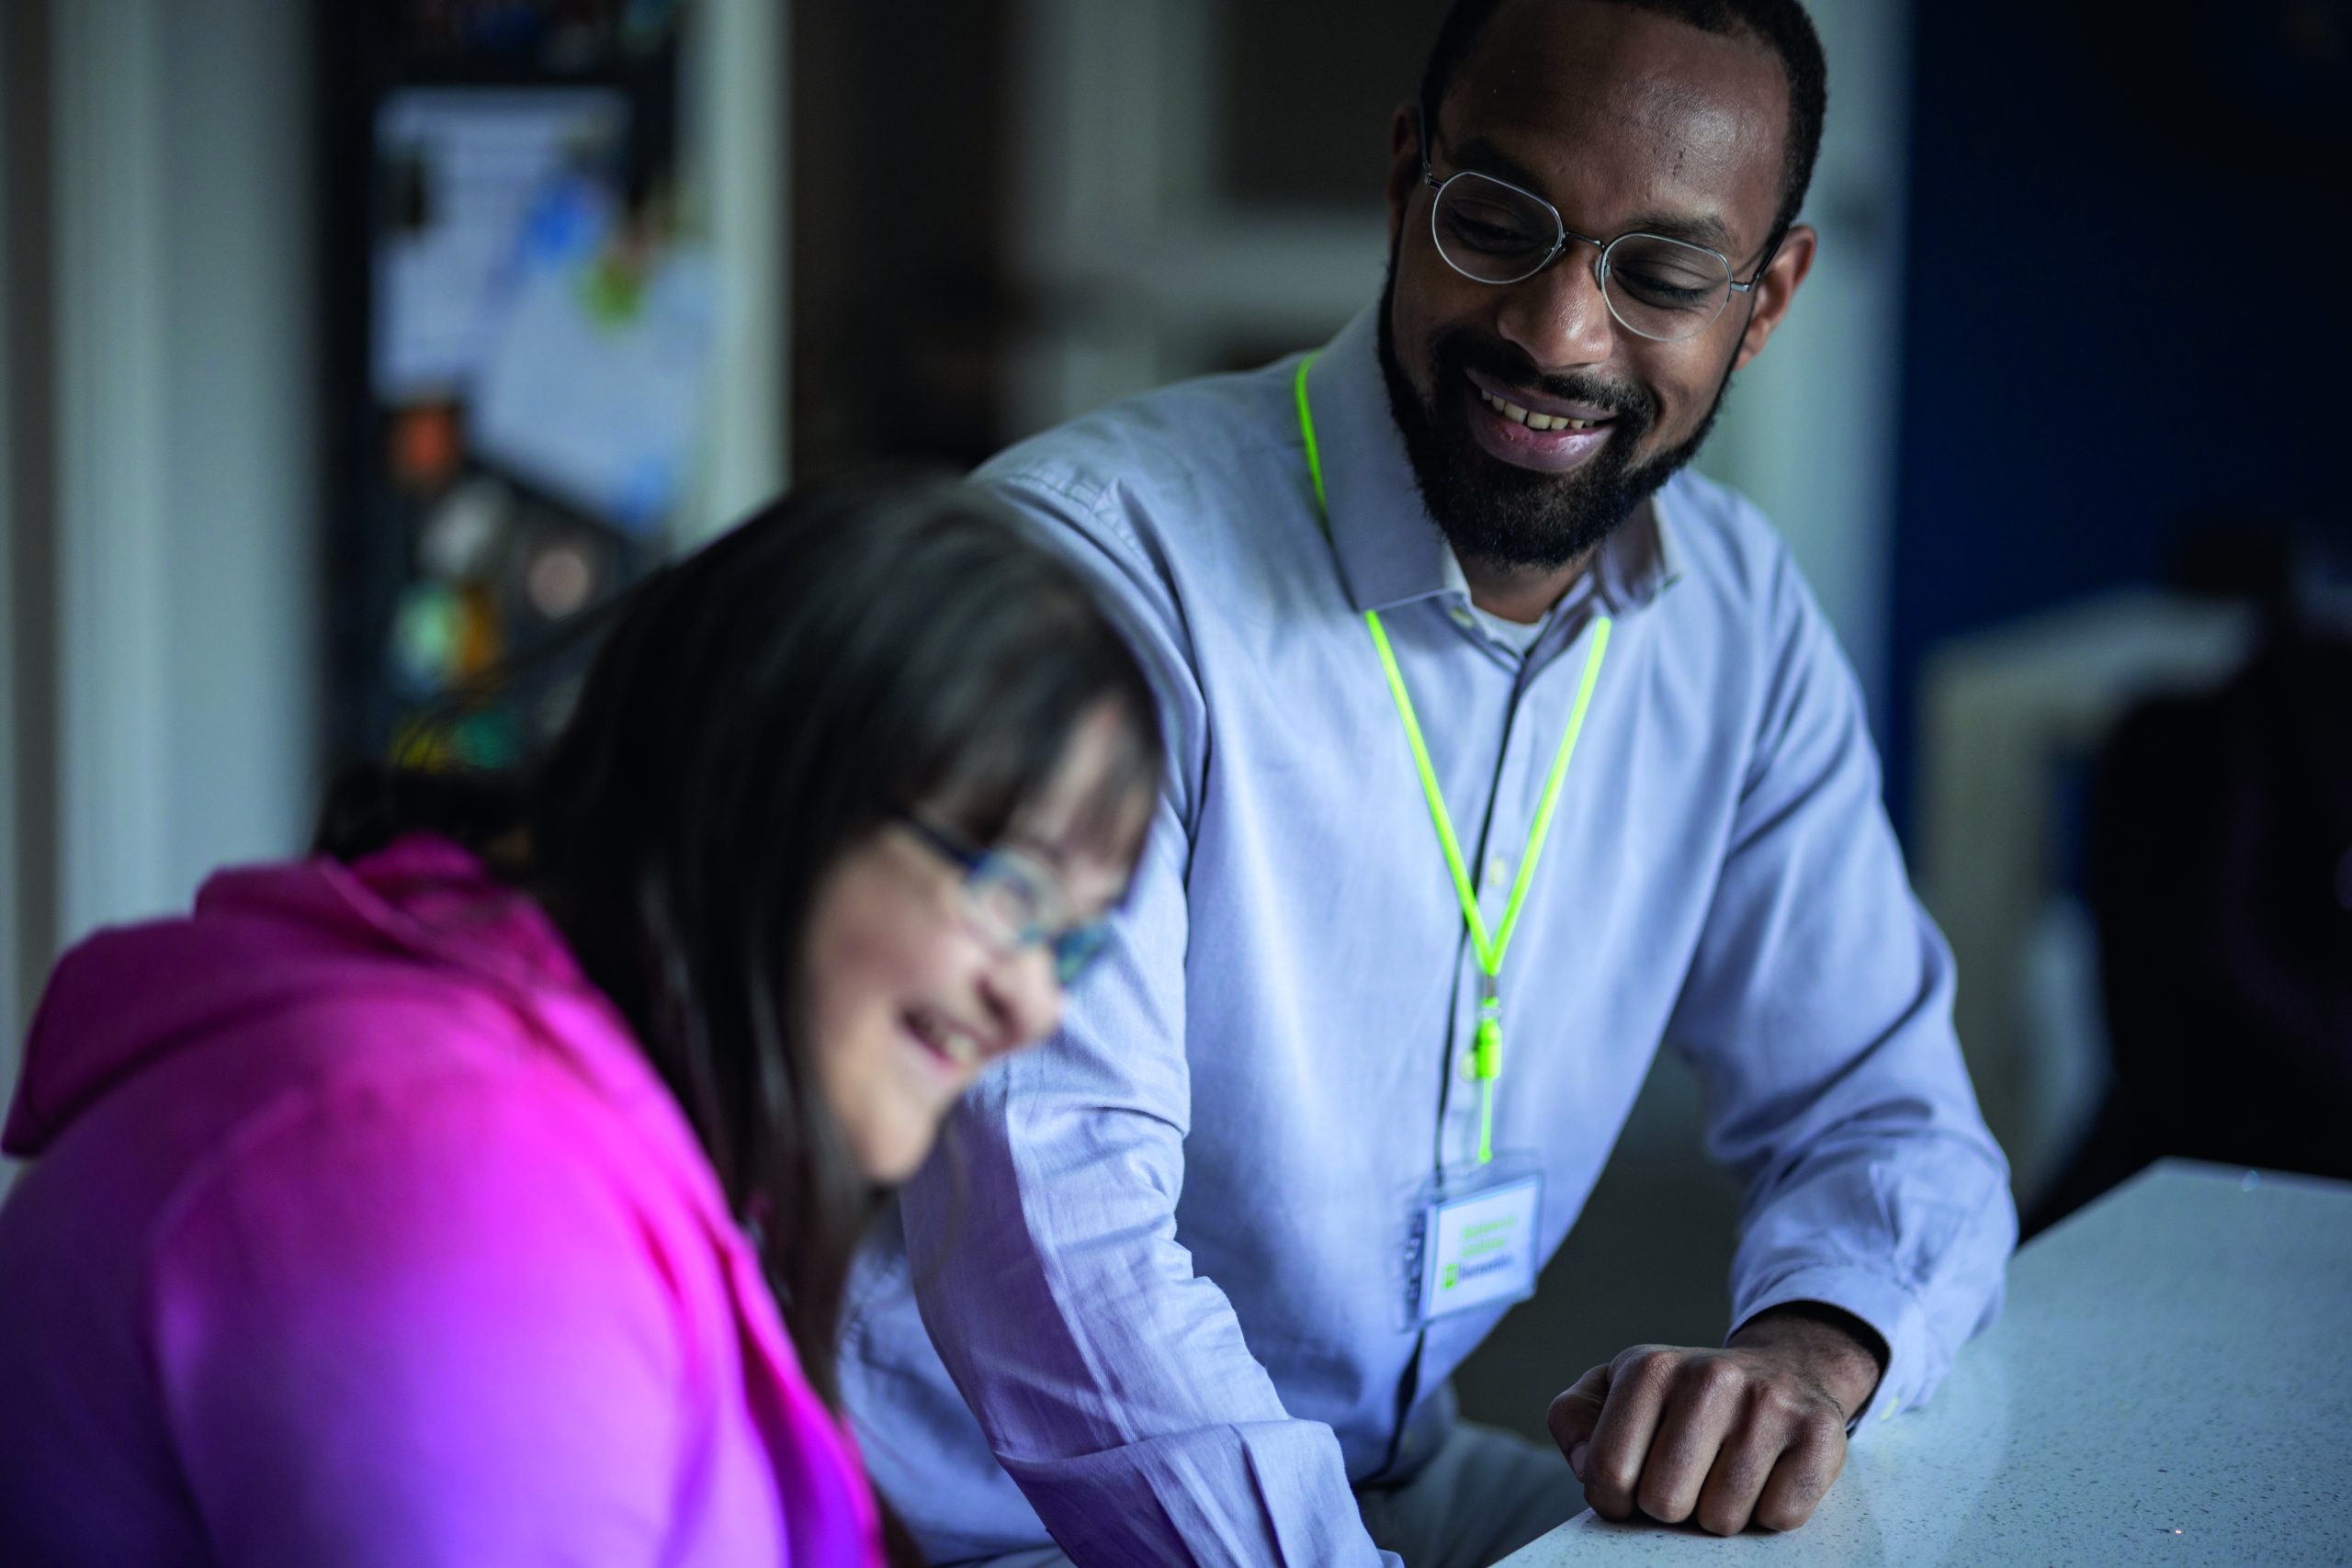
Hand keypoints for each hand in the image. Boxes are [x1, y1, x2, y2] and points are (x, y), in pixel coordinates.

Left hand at [1545, 1305, 1883, 1535]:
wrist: (1783, 1371)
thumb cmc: (1683, 1399)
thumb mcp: (1615, 1389)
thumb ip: (1574, 1419)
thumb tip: (1587, 1465)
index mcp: (1649, 1368)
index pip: (1608, 1473)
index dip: (1613, 1500)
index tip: (1629, 1489)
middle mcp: (1710, 1377)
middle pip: (1664, 1503)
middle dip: (1670, 1509)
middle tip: (1686, 1480)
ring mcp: (1769, 1404)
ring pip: (1721, 1519)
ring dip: (1718, 1515)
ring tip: (1725, 1475)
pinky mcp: (1820, 1433)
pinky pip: (1780, 1517)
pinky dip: (1769, 1513)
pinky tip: (1767, 1477)